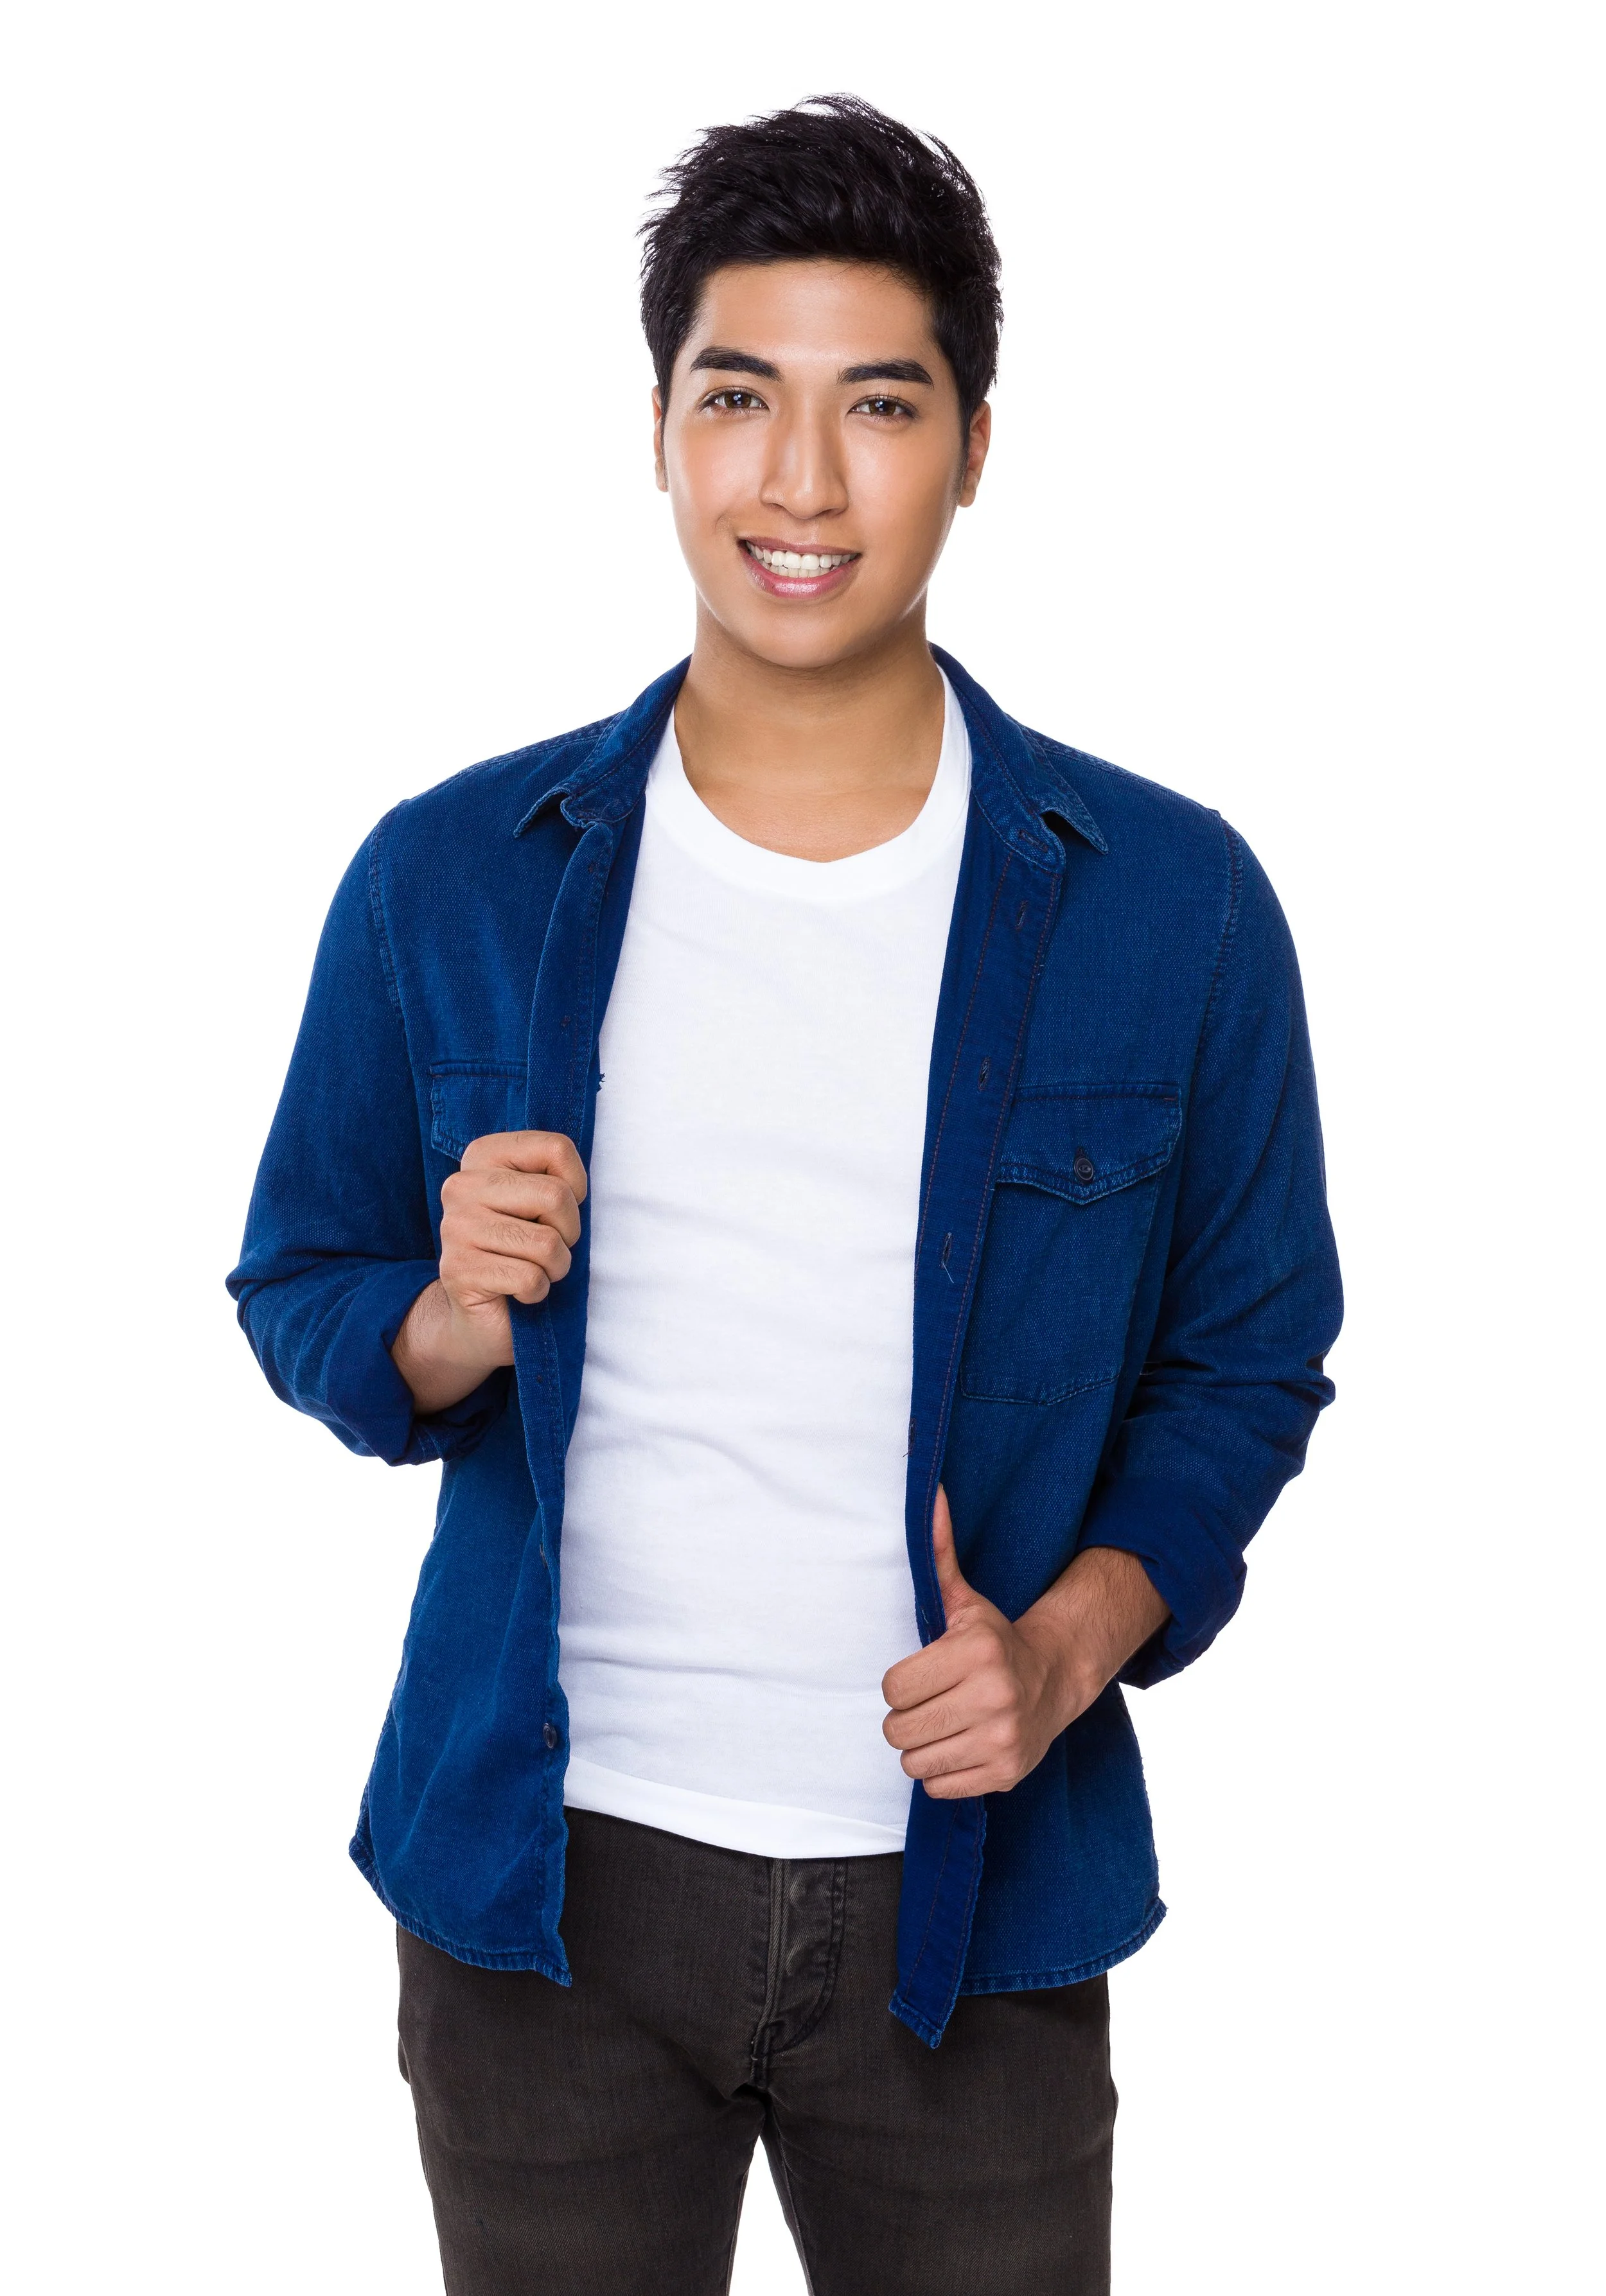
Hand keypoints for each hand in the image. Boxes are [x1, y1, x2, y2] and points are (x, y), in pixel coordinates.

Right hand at [391, 1131, 586, 1414]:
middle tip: (548, 1247)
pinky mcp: (459, 1271)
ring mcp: (456, 1229)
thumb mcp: (540, 1203)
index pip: (556, 1148)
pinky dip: (538, 1291)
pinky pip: (531, 1279)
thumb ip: (555, 1178)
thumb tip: (579, 1187)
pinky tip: (518, 1292)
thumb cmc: (521, 1251)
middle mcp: (461, 1186)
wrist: (480, 1315)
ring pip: (546, 1243)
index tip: (558, 1209)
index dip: (577, 1185)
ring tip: (533, 1270)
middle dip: (569, 1231)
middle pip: (555, 1195)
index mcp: (481, 1157)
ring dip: (555, 1267)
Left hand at [881, 1489, 1168, 1798]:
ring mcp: (1002, 1740)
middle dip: (907, 1717)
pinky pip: (938, 1786)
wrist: (1054, 1680)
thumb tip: (929, 1492)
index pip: (893, 1687)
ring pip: (914, 1762)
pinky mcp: (1006, 1774)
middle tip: (932, 1702)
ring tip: (947, 1722)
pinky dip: (942, 1771)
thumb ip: (937, 1553)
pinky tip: (962, 1743)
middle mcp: (994, 1696)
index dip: (901, 1683)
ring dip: (922, 1746)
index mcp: (976, 1651)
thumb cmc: (993, 1640)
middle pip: (898, 1728)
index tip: (922, 1675)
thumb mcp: (965, 1599)